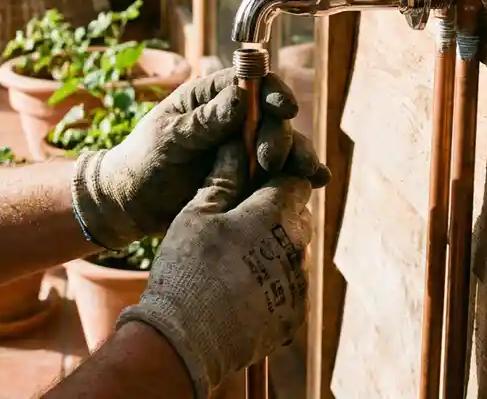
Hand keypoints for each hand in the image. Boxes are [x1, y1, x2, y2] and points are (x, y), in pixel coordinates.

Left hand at [71, 67, 328, 249]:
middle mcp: (235, 119)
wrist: (132, 205)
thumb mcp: (169, 138)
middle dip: (277, 135)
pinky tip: (315, 184)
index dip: (273, 92)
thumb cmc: (143, 161)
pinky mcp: (251, 178)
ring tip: (308, 175)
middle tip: (267, 160)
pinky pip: (280, 174)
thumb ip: (204, 121)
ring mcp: (245, 149)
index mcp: (213, 96)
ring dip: (296, 156)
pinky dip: (298, 177)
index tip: (282, 108)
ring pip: (282, 146)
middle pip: (272, 117)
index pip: (253, 83)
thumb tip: (241, 95)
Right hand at [117, 144, 313, 397]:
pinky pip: (290, 286)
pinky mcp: (295, 314)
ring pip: (294, 251)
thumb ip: (225, 177)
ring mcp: (299, 283)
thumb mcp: (198, 213)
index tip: (253, 181)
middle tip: (238, 220)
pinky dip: (272, 282)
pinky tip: (240, 289)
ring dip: (274, 248)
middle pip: (297, 215)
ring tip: (235, 260)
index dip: (275, 176)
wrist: (187, 340)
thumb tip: (238, 146)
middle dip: (275, 212)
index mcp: (276, 213)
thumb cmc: (188, 268)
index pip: (294, 178)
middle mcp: (298, 245)